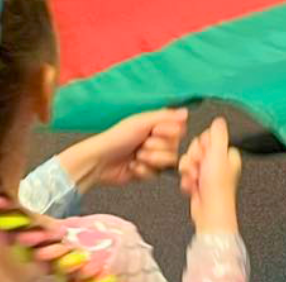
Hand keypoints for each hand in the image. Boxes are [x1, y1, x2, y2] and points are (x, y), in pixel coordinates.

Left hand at [58, 107, 187, 190]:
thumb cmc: (116, 138)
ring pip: (167, 162)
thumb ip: (165, 116)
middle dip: (156, 148)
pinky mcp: (148, 172)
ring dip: (150, 160)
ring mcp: (153, 157)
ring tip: (136, 156)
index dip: (169, 133)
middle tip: (141, 145)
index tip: (155, 131)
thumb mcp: (141, 122)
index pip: (180, 130)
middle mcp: (157, 141)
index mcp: (157, 125)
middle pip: (174, 147)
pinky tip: (132, 166)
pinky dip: (143, 171)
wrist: (99, 161)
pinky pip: (156, 174)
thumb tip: (185, 112)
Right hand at [178, 117, 241, 233]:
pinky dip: (186, 180)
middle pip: (195, 148)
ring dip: (188, 170)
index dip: (201, 145)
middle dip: (193, 159)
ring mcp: (207, 172)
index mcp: (226, 153)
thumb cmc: (217, 186)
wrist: (209, 211)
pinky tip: (192, 186)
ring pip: (188, 160)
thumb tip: (219, 120)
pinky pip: (185, 173)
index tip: (205, 154)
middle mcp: (218, 162)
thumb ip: (218, 134)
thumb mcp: (218, 153)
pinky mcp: (198, 182)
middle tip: (200, 168)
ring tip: (196, 180)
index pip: (206, 137)